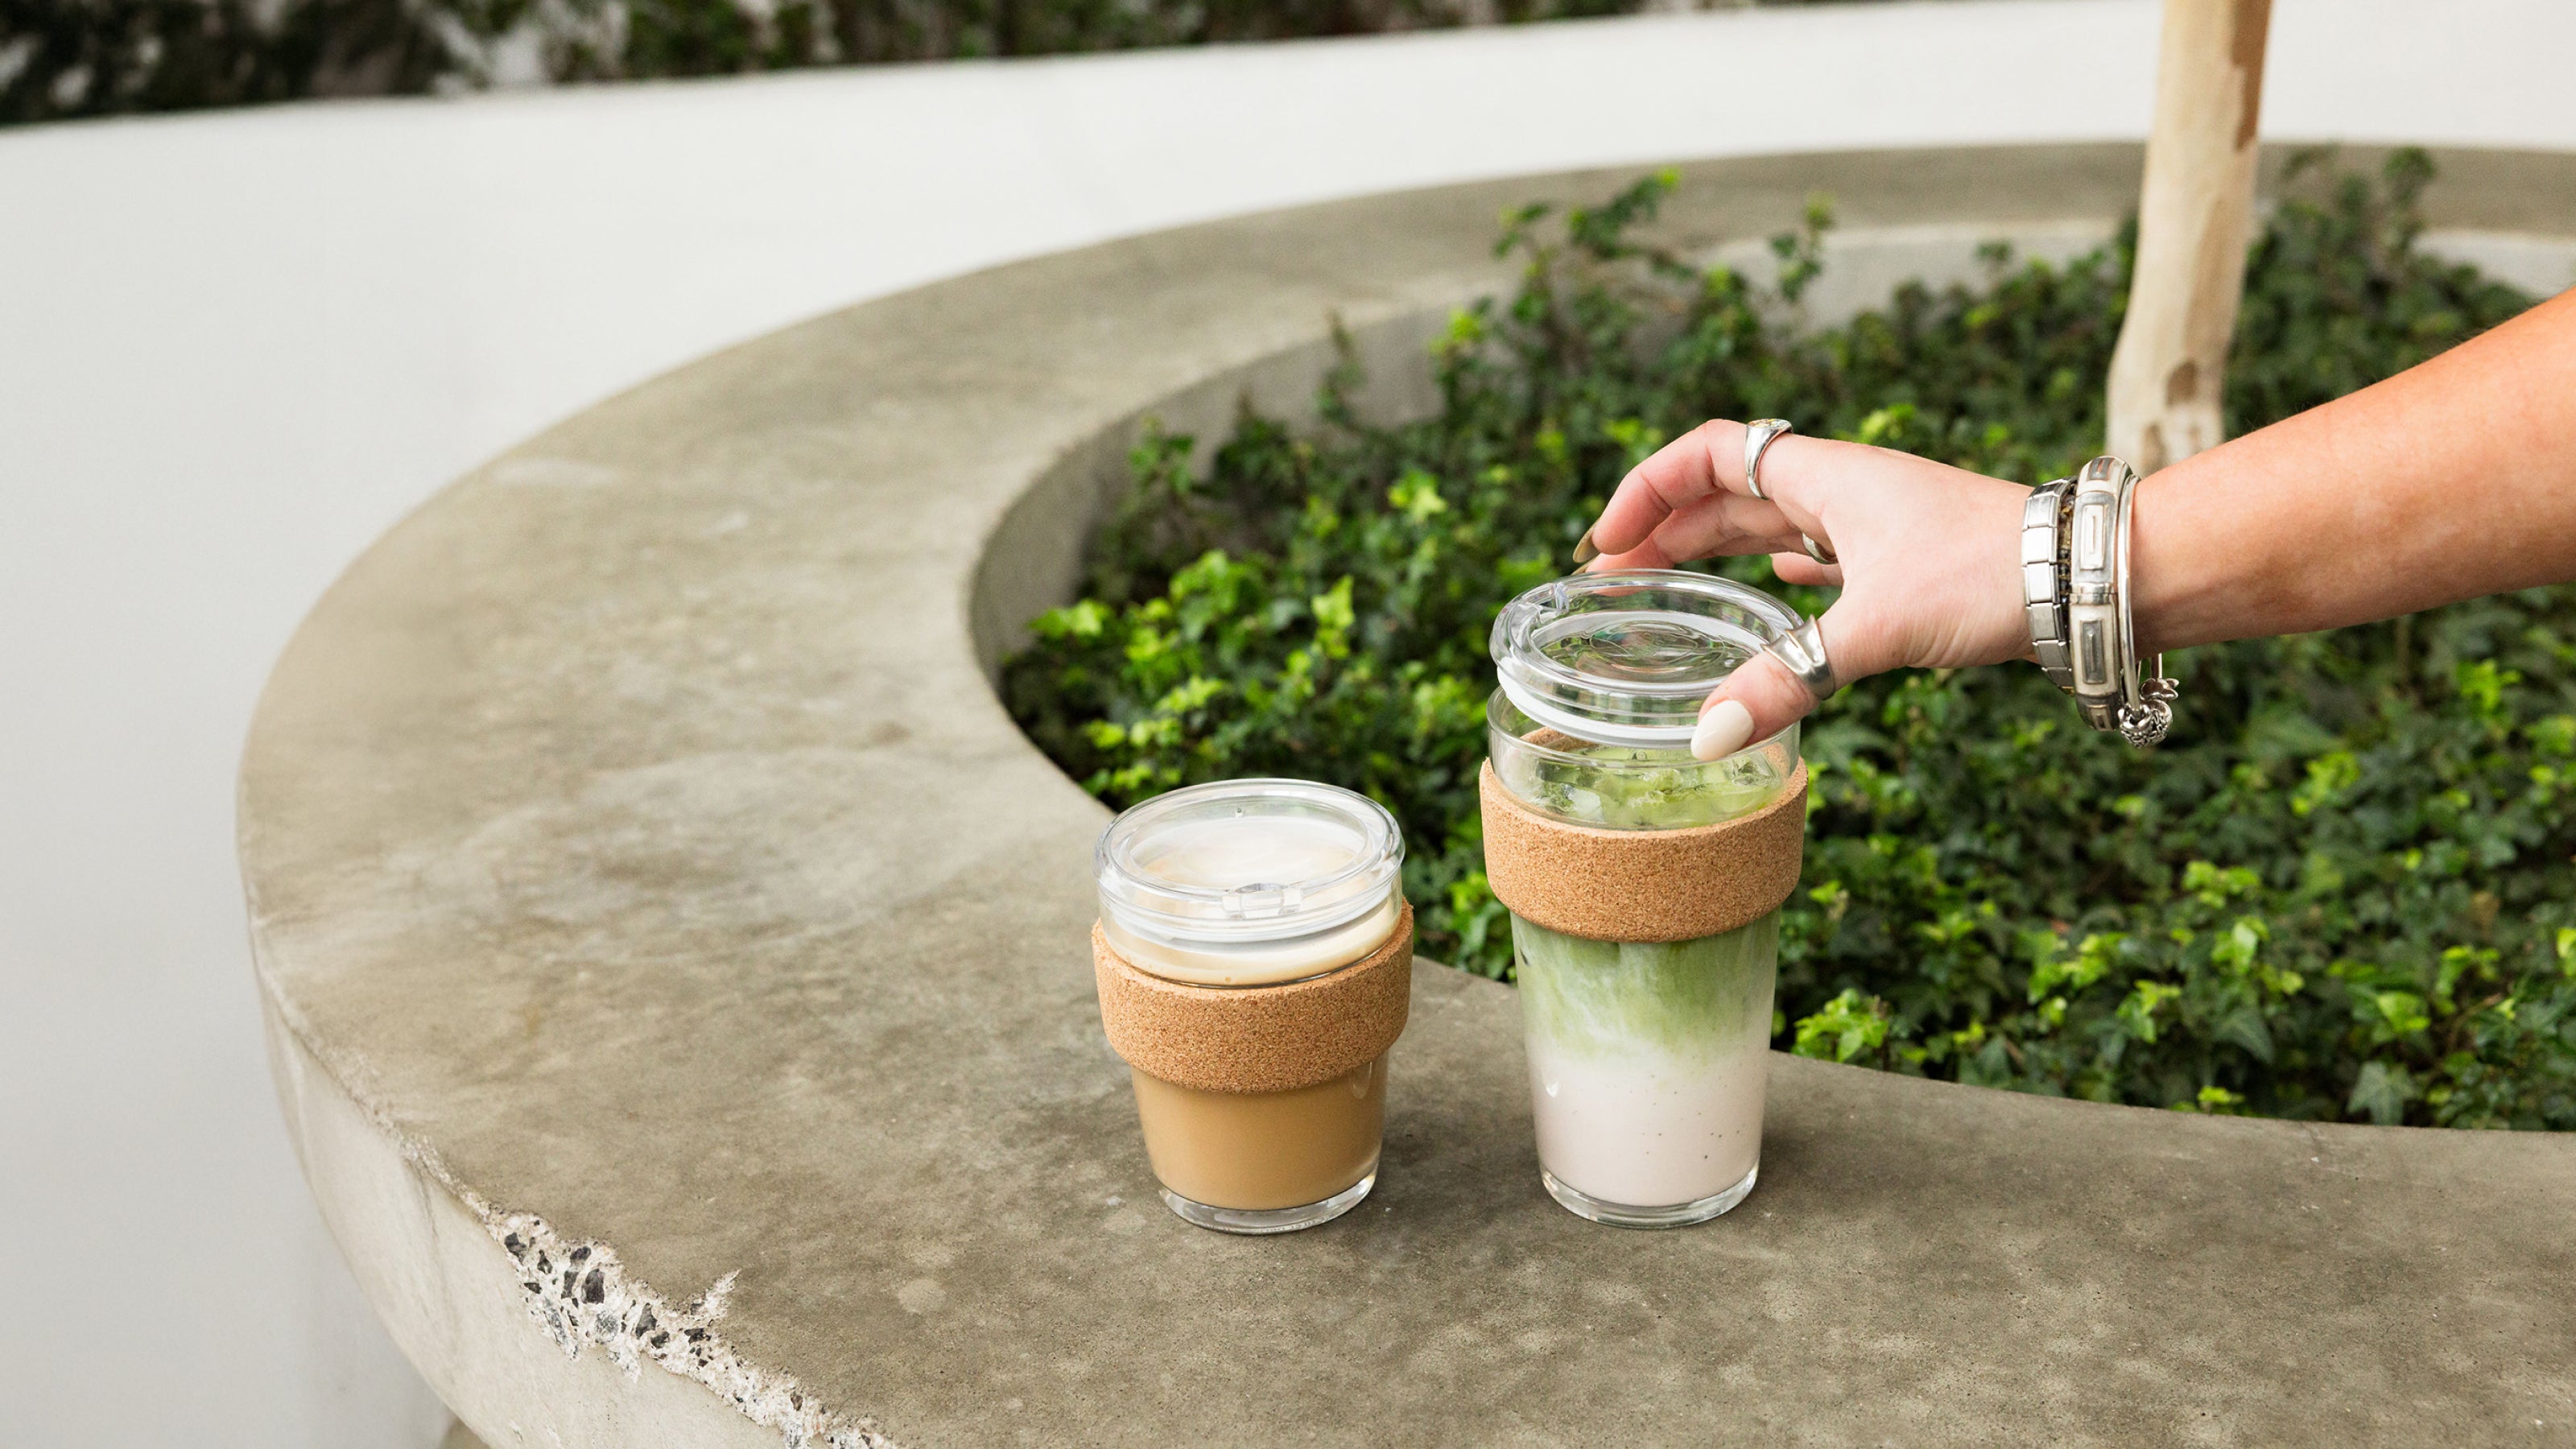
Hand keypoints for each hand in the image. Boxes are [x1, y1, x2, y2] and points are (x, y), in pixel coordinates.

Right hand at [1580, 421, 2032, 757]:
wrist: (2094, 577)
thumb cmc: (1994, 574)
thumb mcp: (1880, 627)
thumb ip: (1789, 678)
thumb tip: (1708, 738)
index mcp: (1827, 477)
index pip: (1709, 454)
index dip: (1647, 489)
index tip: (1607, 543)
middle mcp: (1845, 489)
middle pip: (1729, 492)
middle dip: (1665, 530)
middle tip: (1612, 581)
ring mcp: (1876, 522)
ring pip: (1771, 523)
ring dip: (1714, 549)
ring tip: (1667, 587)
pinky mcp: (1904, 558)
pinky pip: (1821, 551)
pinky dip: (1778, 568)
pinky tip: (1773, 589)